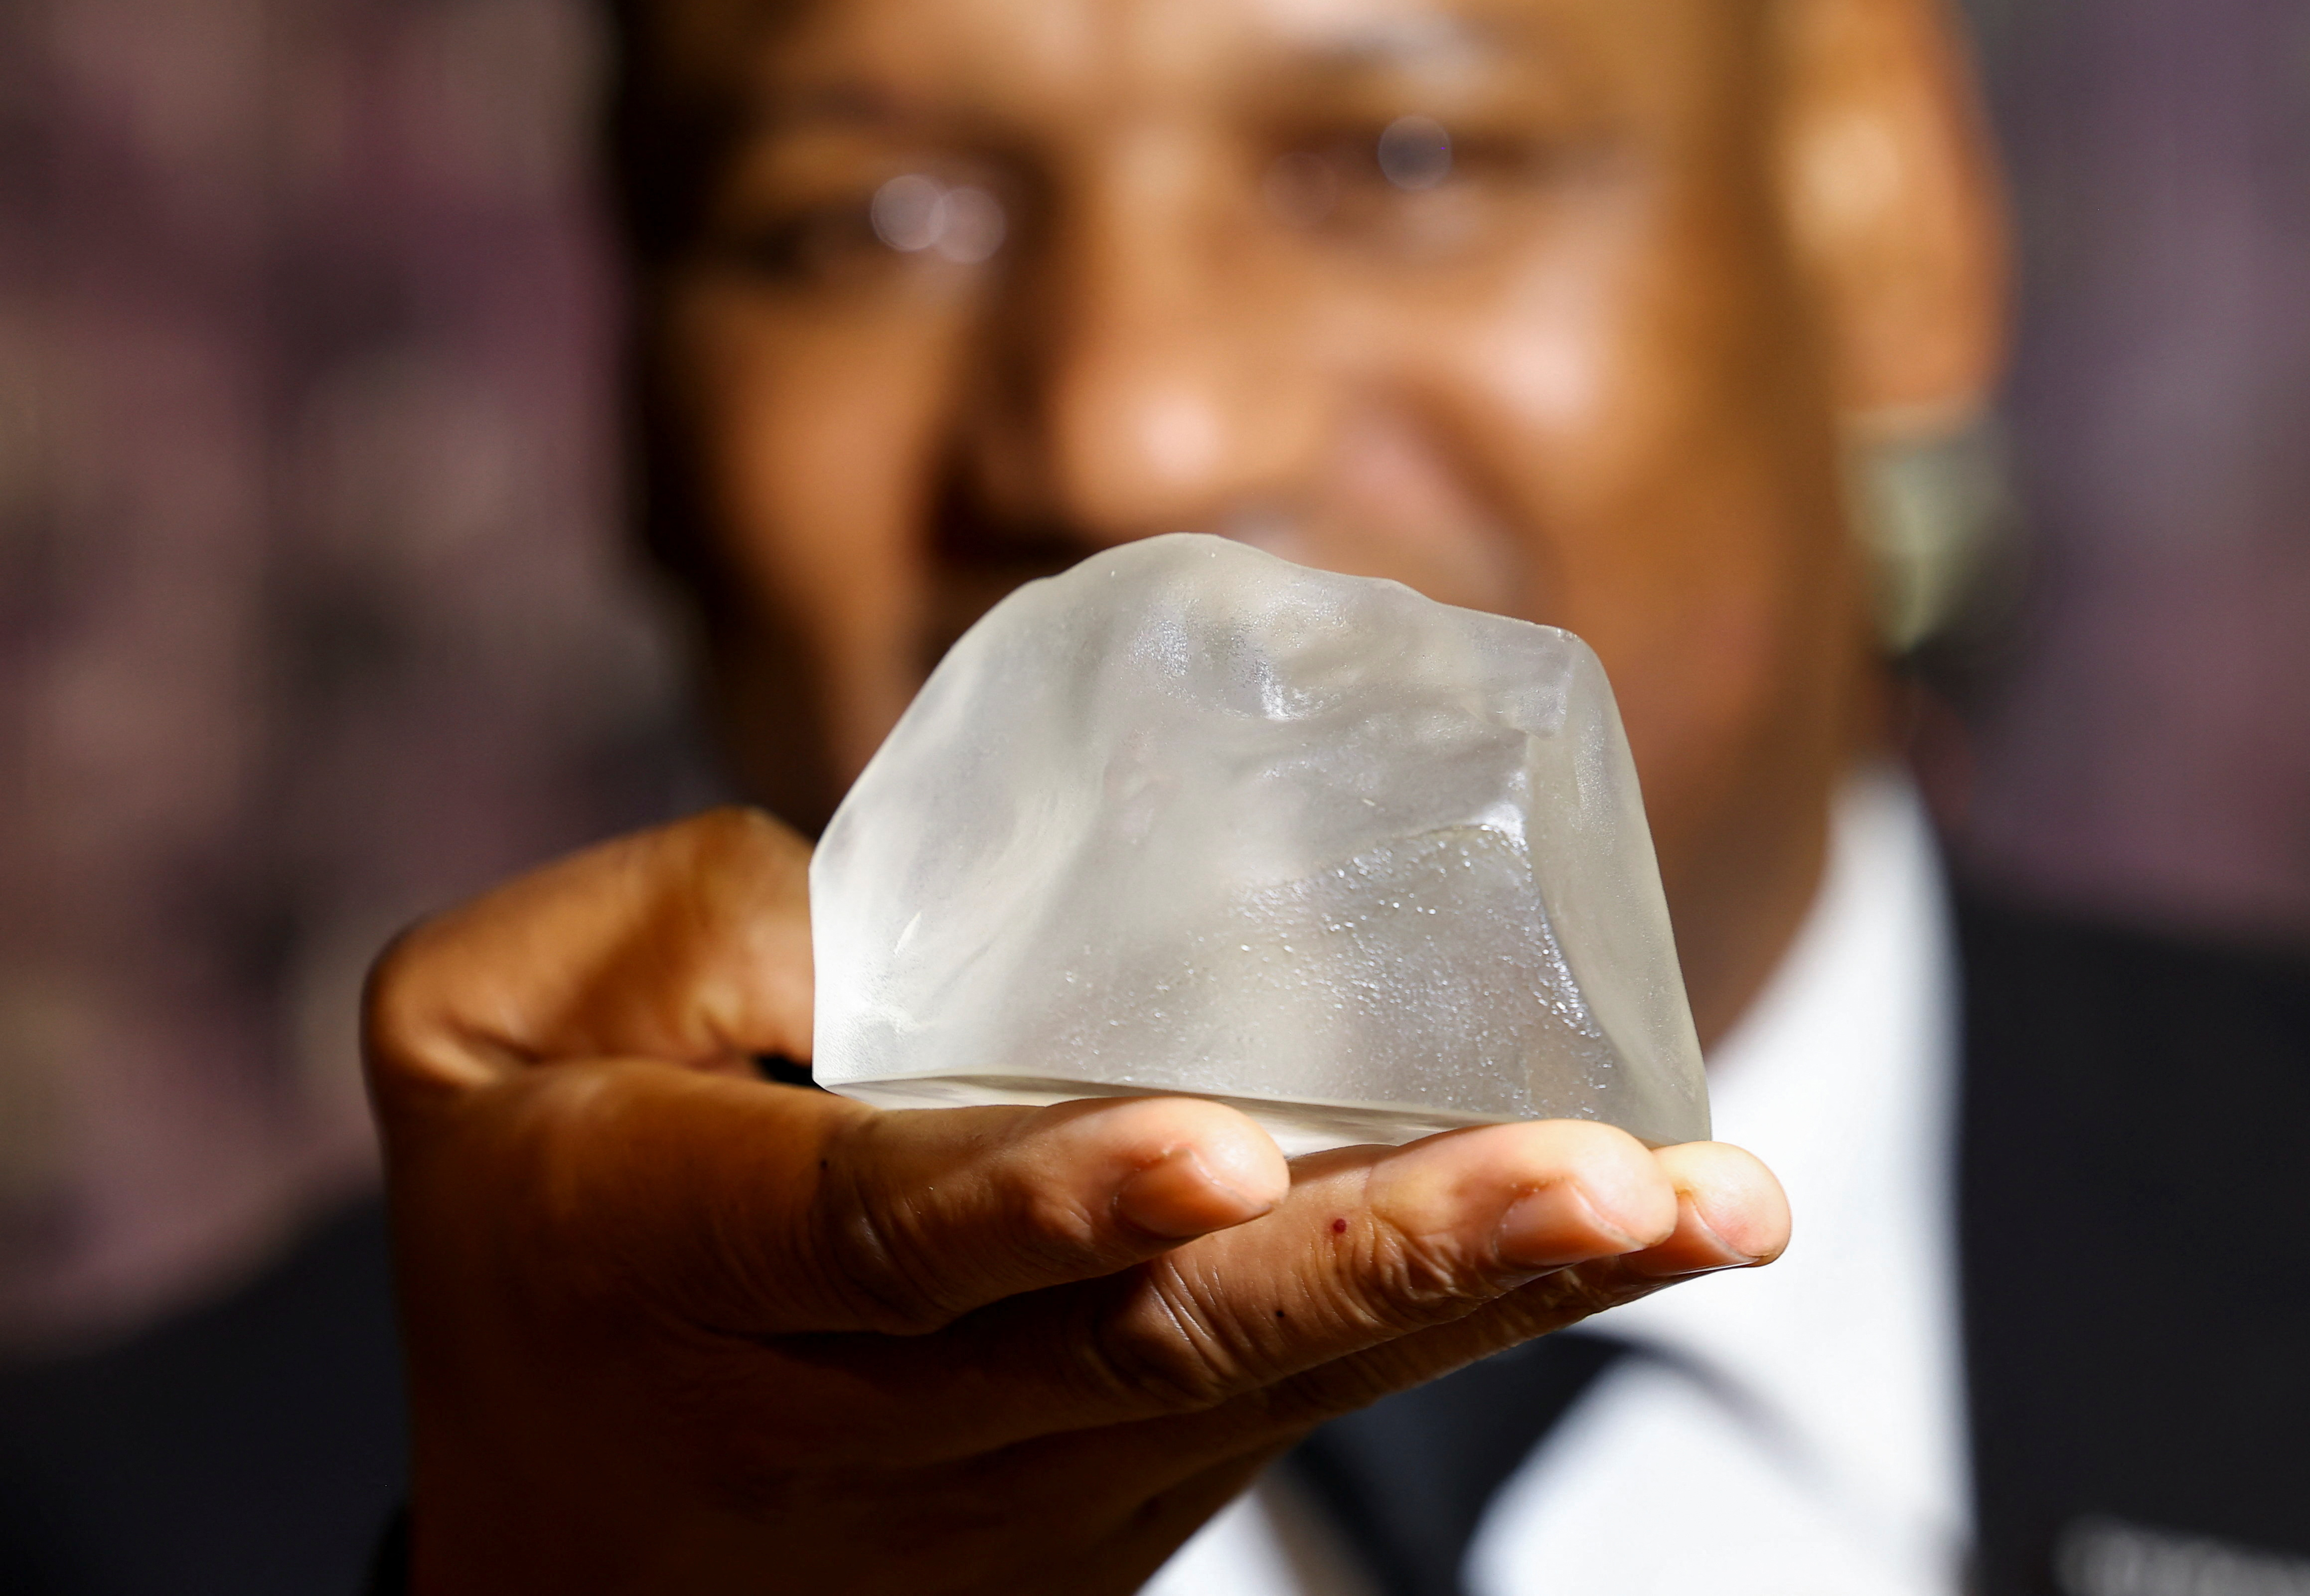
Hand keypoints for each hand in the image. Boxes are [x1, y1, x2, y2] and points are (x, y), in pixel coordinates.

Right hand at [365, 808, 1787, 1593]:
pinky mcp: (1140, 1470)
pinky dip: (1480, 1310)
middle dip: (1393, 1258)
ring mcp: (1049, 1461)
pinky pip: (1321, 1388)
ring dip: (1499, 1293)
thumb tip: (890, 900)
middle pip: (1163, 1339)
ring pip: (1284, 1379)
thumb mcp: (481, 1041)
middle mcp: (903, 1400)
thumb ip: (664, 927)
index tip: (1208, 1150)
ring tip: (1708, 1207)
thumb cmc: (537, 1243)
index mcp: (700, 1270)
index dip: (1038, 1200)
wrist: (587, 1567)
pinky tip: (1647, 1231)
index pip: (885, 1239)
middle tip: (1611, 1181)